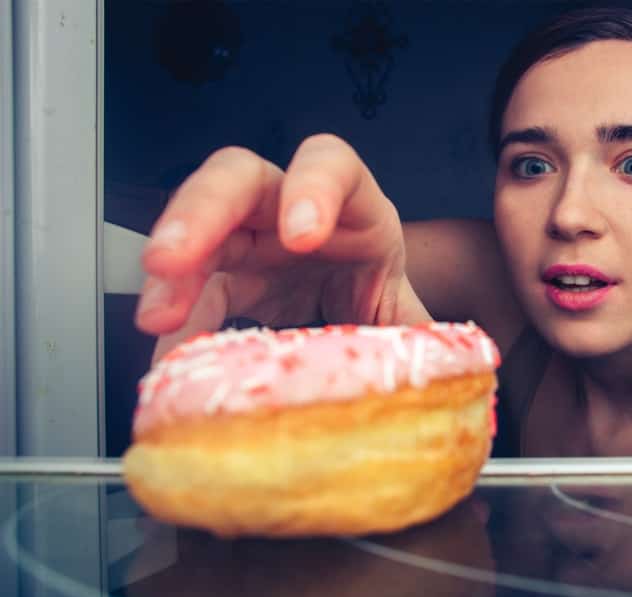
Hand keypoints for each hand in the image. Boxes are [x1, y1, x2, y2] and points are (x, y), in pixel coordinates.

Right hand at [134, 134, 429, 361]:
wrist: (360, 320)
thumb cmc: (384, 300)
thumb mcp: (405, 314)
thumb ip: (419, 336)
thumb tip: (452, 374)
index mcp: (353, 209)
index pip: (332, 165)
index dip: (313, 188)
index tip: (301, 236)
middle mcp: (291, 211)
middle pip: (237, 180)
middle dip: (202, 214)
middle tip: (174, 261)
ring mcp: (249, 241)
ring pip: (197, 232)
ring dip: (171, 274)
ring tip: (157, 319)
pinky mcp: (221, 278)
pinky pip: (188, 294)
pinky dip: (176, 326)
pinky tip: (169, 359)